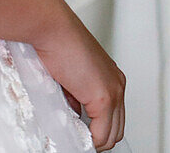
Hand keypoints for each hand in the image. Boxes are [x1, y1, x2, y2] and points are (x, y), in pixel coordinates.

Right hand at [33, 18, 125, 151]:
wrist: (52, 29)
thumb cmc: (55, 44)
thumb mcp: (69, 77)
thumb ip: (76, 98)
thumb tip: (74, 117)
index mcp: (110, 77)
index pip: (114, 116)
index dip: (98, 129)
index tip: (80, 134)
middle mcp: (117, 83)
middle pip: (117, 128)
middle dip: (97, 138)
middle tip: (77, 141)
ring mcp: (113, 90)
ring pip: (112, 135)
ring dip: (93, 141)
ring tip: (73, 140)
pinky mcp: (104, 97)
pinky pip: (101, 135)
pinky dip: (89, 142)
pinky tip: (74, 136)